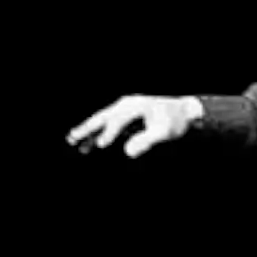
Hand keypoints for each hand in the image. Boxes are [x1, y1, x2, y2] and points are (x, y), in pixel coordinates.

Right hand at [67, 95, 202, 159]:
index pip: (118, 119)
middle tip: (72, 138)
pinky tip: (92, 143)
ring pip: (103, 120)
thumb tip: (128, 152)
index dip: (109, 132)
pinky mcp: (126, 115)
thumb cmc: (176, 121)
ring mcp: (125, 108)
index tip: (100, 145)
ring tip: (73, 140)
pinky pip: (109, 123)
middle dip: (87, 128)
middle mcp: (127, 104)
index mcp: (136, 105)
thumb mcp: (165, 132)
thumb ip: (146, 141)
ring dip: (89, 130)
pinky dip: (99, 132)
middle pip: (103, 117)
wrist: (184, 112)